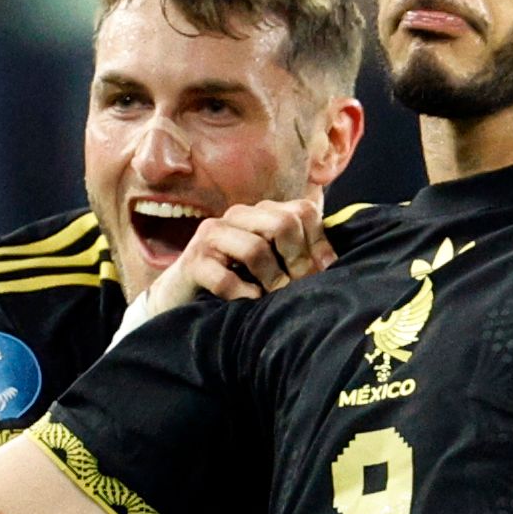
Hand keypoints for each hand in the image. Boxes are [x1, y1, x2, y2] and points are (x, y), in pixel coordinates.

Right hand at [127, 195, 330, 320]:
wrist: (181, 295)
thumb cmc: (235, 280)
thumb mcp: (269, 262)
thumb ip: (296, 253)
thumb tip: (331, 265)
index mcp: (260, 212)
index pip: (302, 211)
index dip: (319, 243)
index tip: (325, 272)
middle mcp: (237, 216)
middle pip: (282, 224)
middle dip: (298, 261)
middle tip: (301, 289)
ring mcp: (212, 236)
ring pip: (255, 249)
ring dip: (272, 280)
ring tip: (275, 298)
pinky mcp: (193, 262)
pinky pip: (225, 279)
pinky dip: (243, 295)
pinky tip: (249, 303)